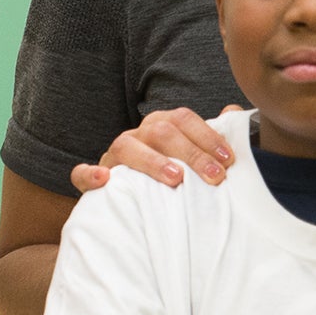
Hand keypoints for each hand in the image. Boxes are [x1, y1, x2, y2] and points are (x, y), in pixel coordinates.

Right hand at [71, 106, 239, 193]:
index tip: (229, 160)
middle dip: (190, 152)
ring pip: (126, 147)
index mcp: (160, 126)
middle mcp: (137, 136)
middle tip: (215, 176)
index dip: (207, 136)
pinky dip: (89, 174)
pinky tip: (104, 180)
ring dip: (151, 161)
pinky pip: (81, 173)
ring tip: (175, 178)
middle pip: (160, 131)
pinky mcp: (92, 179)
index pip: (183, 119)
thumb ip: (212, 135)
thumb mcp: (192, 156)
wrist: (133, 204)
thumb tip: (234, 110)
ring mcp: (113, 157)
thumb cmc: (169, 177)